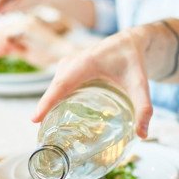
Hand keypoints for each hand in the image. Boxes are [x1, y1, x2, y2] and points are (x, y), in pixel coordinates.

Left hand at [0, 16, 75, 66]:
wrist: (61, 53)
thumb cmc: (47, 55)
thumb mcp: (26, 53)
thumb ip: (13, 50)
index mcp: (27, 26)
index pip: (7, 31)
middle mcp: (26, 21)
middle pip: (3, 29)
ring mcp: (26, 22)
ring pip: (3, 30)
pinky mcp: (26, 26)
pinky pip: (7, 33)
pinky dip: (2, 43)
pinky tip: (3, 51)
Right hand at [33, 26, 154, 137]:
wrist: (129, 42)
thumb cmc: (133, 61)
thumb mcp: (140, 84)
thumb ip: (144, 108)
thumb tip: (143, 135)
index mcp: (87, 63)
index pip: (62, 85)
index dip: (47, 102)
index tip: (35, 119)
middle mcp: (72, 62)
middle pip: (55, 89)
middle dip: (46, 110)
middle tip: (44, 136)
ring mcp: (67, 64)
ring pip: (55, 88)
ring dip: (49, 107)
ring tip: (48, 131)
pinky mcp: (67, 69)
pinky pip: (57, 86)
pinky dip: (54, 101)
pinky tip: (54, 117)